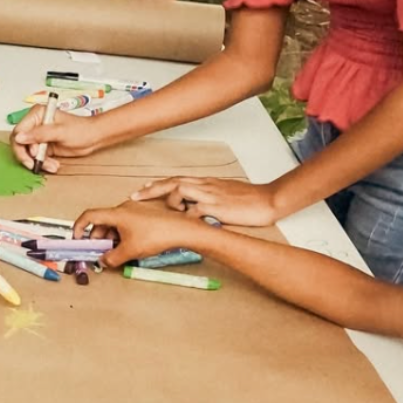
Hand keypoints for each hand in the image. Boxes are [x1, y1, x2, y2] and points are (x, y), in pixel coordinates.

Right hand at [10, 106, 103, 172]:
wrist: (93, 138)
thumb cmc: (80, 129)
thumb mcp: (59, 131)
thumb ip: (39, 134)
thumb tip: (19, 137)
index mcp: (37, 114)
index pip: (19, 130)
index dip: (21, 144)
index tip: (30, 154)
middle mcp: (35, 124)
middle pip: (20, 143)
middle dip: (27, 156)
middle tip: (35, 165)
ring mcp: (39, 136)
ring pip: (28, 153)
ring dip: (38, 161)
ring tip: (52, 165)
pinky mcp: (44, 146)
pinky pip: (37, 157)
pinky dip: (43, 163)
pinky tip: (54, 165)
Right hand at [74, 201, 199, 267]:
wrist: (181, 229)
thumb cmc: (157, 235)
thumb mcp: (130, 251)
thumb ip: (112, 257)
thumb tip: (104, 260)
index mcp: (117, 213)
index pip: (90, 216)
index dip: (79, 226)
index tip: (76, 237)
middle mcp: (124, 207)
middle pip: (103, 221)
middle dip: (98, 237)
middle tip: (100, 251)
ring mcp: (135, 209)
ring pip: (115, 222)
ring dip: (112, 236)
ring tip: (117, 251)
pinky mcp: (145, 213)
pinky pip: (127, 222)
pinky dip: (123, 233)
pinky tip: (130, 245)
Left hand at [132, 175, 280, 226]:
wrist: (267, 200)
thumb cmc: (249, 199)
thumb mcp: (224, 194)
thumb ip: (208, 198)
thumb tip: (195, 206)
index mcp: (206, 182)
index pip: (177, 179)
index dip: (159, 184)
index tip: (143, 188)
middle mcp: (205, 186)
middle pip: (172, 182)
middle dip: (152, 189)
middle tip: (135, 195)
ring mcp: (210, 195)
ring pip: (180, 190)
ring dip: (170, 199)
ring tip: (167, 210)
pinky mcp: (217, 208)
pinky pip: (195, 210)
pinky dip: (186, 216)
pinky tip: (182, 223)